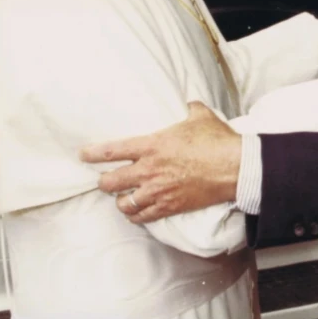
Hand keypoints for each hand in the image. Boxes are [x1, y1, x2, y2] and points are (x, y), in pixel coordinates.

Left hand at [80, 102, 240, 222]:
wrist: (234, 167)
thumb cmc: (217, 140)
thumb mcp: (201, 115)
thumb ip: (190, 108)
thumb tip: (188, 101)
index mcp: (152, 146)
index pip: (113, 151)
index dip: (94, 154)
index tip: (83, 155)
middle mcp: (149, 170)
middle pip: (111, 182)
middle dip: (104, 182)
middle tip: (105, 180)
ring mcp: (158, 191)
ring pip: (124, 204)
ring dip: (121, 201)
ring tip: (122, 198)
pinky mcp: (170, 207)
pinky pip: (143, 217)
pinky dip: (137, 216)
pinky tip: (137, 213)